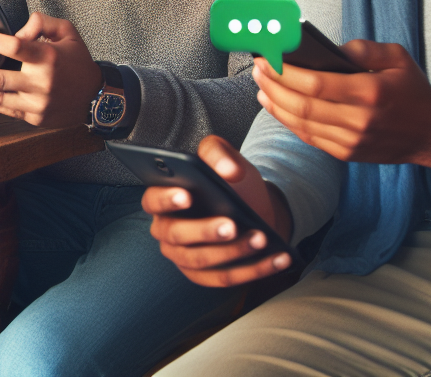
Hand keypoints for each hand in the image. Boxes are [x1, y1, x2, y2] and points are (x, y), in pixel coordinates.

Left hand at [0, 12, 101, 127]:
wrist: (95, 98)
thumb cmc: (77, 60)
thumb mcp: (67, 32)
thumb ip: (41, 22)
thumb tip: (17, 30)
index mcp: (48, 58)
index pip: (15, 47)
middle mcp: (41, 83)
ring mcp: (36, 104)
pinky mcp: (33, 118)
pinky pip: (2, 110)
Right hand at [143, 135, 293, 286]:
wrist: (251, 208)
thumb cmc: (229, 182)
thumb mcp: (222, 157)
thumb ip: (218, 153)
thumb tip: (229, 170)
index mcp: (161, 197)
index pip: (153, 200)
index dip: (167, 199)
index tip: (187, 195)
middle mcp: (166, 230)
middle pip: (177, 235)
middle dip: (206, 231)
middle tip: (232, 224)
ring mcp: (183, 257)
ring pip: (202, 260)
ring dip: (233, 252)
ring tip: (261, 238)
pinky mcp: (205, 276)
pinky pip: (226, 278)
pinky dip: (254, 270)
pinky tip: (277, 258)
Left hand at [253, 41, 430, 180]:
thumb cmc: (411, 90)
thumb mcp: (396, 57)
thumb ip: (362, 48)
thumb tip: (327, 47)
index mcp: (369, 92)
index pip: (315, 84)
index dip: (285, 72)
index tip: (266, 58)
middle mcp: (359, 120)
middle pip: (301, 105)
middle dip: (273, 85)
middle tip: (257, 68)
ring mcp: (351, 141)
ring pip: (300, 124)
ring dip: (274, 103)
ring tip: (260, 85)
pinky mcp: (347, 153)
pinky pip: (309, 137)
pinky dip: (287, 121)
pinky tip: (275, 105)